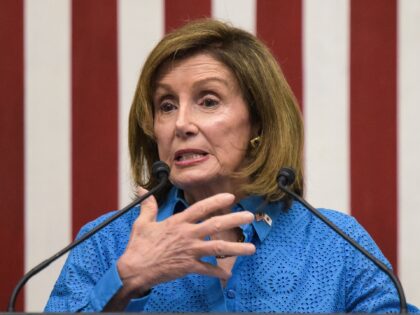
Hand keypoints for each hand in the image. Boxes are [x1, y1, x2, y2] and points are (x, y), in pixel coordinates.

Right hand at [116, 188, 255, 296]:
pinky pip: (207, 270)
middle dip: (234, 220)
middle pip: (215, 225)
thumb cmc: (139, 246)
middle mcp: (187, 235)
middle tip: (249, 217)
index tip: (230, 197)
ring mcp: (189, 251)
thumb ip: (148, 206)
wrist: (134, 270)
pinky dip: (218, 272)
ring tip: (251, 248)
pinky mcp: (188, 267)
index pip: (200, 208)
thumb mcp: (142, 223)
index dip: (216, 201)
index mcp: (177, 222)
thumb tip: (142, 189)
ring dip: (236, 248)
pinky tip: (228, 274)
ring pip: (217, 248)